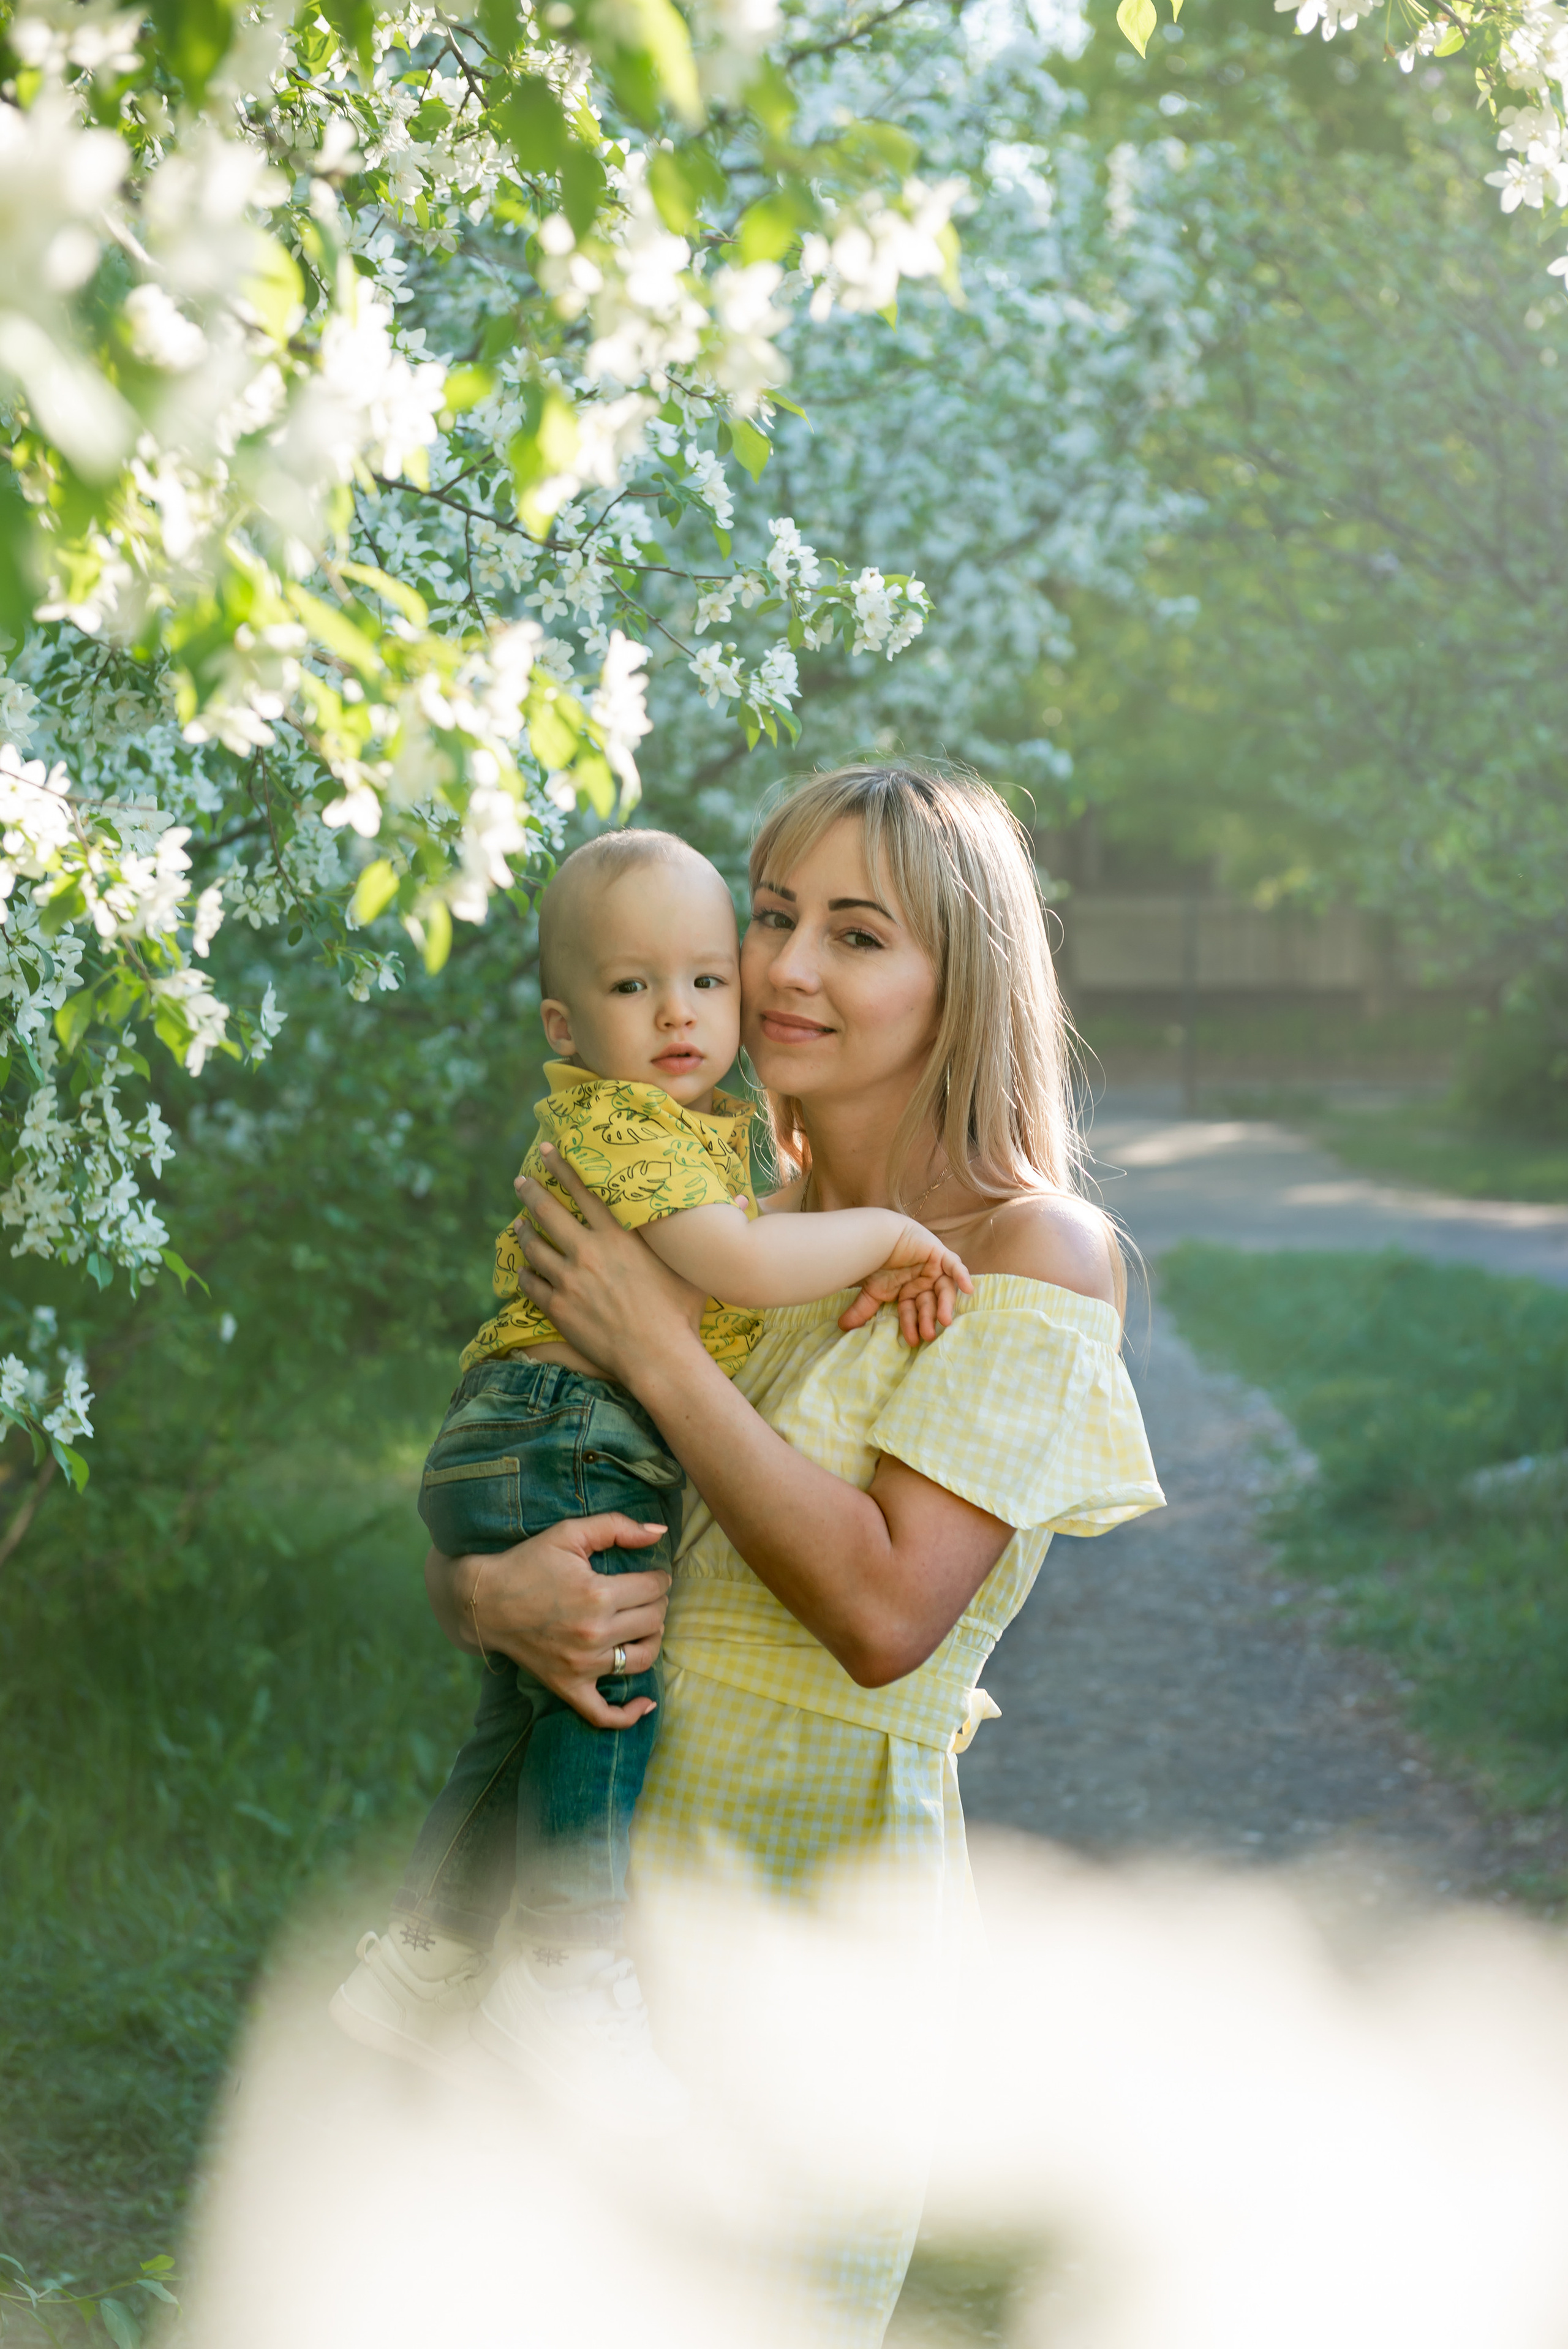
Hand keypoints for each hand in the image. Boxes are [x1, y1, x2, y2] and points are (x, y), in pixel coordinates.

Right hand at [425, 1514, 671, 1729]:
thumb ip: (617, 1526)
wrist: (484, 1602)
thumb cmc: (527, 1563)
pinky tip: (645, 1702)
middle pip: (654, 1621)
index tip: (653, 1575)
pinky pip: (604, 1713)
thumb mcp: (569, 1533)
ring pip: (643, 1659)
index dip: (659, 1578)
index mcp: (598, 1594)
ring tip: (643, 1627)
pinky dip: (630, 1713)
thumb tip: (659, 1532)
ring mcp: (582, 1666)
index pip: (654, 1588)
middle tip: (645, 1595)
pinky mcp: (568, 1687)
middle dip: (656, 1604)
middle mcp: (594, 1633)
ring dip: (652, 1641)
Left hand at [510, 1145, 705, 1388]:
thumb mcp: (695, 1268)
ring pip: (535, 1246)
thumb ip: (708, 1232)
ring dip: (524, 1231)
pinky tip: (522, 1269)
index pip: (585, 1189)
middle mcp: (589, 1251)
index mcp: (620, 1235)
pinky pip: (532, 1285)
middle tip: (521, 1180)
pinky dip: (524, 1274)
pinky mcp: (559, 1308)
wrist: (658, 1358)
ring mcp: (570, 1279)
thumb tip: (746, 1201)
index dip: (564, 1166)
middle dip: (532, 1191)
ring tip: (518, 1223)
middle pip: (549, 1211)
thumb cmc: (680, 1312)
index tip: (550, 1149)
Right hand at [838, 1221, 972, 1345]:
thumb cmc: (874, 1261)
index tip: (911, 1341)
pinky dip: (961, 1276)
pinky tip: (968, 1288)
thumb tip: (842, 1328)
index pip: (912, 1312)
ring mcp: (934, 1269)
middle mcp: (924, 1283)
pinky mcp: (941, 1255)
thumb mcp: (870, 1290)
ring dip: (945, 1305)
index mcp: (910, 1292)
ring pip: (943, 1290)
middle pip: (929, 1304)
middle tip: (928, 1335)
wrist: (876, 1234)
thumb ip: (862, 1310)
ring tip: (944, 1320)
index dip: (911, 1325)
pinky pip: (955, 1266)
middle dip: (928, 1319)